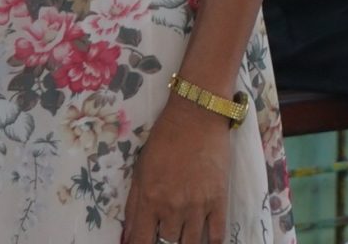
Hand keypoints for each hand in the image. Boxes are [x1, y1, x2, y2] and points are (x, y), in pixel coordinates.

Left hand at [121, 103, 231, 243]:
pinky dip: (213, 242)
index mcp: (149, 201)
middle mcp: (172, 208)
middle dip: (165, 242)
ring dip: (186, 243)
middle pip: (167, 243)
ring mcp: (197, 205)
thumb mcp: (140, 171)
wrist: (197, 116)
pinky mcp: (219, 198)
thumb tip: (129, 234)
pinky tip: (208, 242)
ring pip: (190, 242)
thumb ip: (134, 205)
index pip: (141, 241)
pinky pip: (217, 232)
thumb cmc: (165, 140)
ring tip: (184, 237)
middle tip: (167, 233)